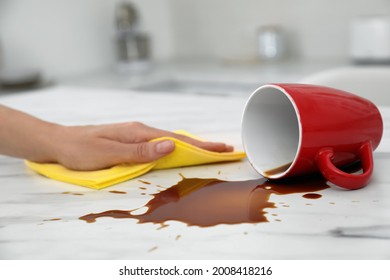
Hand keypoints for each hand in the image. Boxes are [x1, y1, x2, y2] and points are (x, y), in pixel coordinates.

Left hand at [52, 122, 233, 170]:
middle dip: (202, 144)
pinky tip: (181, 150)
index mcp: (138, 132)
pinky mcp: (131, 142)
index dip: (200, 146)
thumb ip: (138, 151)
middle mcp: (140, 131)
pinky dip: (175, 148)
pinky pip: (159, 145)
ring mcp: (136, 135)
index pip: (176, 140)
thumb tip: (169, 145)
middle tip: (225, 149)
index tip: (221, 148)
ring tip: (209, 150)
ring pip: (169, 141)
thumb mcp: (108, 153)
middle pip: (177, 138)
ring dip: (191, 146)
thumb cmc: (80, 149)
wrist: (59, 142)